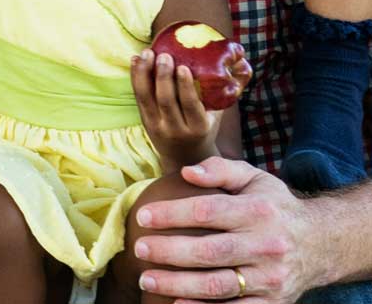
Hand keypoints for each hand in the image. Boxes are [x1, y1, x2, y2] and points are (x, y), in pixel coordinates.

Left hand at [132, 48, 217, 171]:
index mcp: (198, 128)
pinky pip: (137, 97)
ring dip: (144, 73)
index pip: (190, 106)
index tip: (182, 66)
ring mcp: (157, 126)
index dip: (185, 86)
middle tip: (164, 55)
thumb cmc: (205, 129)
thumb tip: (240, 64)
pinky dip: (135, 77)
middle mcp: (176, 129)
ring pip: (146, 97)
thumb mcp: (215, 116)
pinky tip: (135, 60)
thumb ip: (224, 94)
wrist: (185, 157)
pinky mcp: (144, 121)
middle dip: (163, 76)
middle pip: (166, 100)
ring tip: (147, 53)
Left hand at [133, 157, 318, 302]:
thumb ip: (220, 169)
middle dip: (169, 252)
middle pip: (210, 252)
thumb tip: (186, 171)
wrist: (320, 243)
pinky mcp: (273, 302)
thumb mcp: (254, 177)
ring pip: (219, 285)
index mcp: (258, 211)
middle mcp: (266, 246)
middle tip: (140, 249)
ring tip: (147, 280)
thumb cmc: (274, 206)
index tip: (142, 216)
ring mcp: (270, 279)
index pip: (207, 212)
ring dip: (179, 285)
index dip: (172, 214)